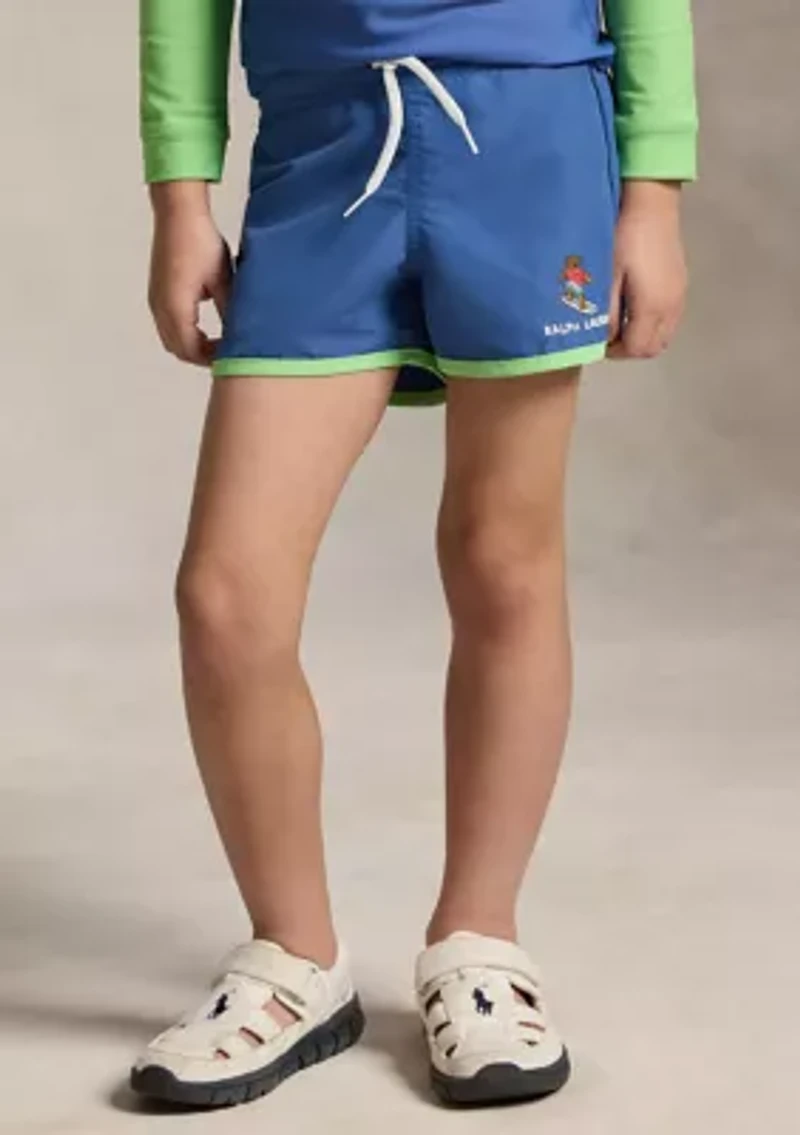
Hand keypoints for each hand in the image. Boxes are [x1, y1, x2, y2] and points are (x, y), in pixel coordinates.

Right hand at [148, 182, 232, 366]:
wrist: (178, 213)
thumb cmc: (200, 242)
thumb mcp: (223, 280)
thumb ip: (229, 311)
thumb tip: (239, 336)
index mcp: (176, 308)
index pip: (192, 350)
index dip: (212, 359)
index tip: (232, 359)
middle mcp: (160, 308)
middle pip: (178, 349)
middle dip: (201, 357)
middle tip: (226, 357)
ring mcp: (155, 300)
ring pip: (171, 338)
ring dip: (191, 346)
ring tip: (217, 344)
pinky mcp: (157, 292)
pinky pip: (167, 325)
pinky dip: (184, 334)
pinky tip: (204, 328)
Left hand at [608, 181, 687, 360]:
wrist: (651, 203)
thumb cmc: (623, 238)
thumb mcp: (607, 276)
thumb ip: (606, 313)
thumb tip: (603, 339)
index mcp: (652, 307)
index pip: (637, 349)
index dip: (615, 352)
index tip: (597, 341)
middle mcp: (671, 307)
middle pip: (653, 347)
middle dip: (629, 348)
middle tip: (607, 335)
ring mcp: (680, 296)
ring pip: (663, 334)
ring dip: (642, 336)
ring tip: (620, 321)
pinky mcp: (681, 284)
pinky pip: (669, 319)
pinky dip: (652, 323)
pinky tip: (634, 305)